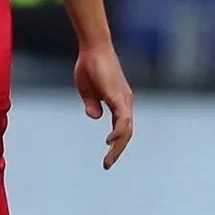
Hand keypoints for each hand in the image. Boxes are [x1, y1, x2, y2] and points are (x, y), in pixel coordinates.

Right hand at [74, 43, 134, 169]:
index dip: (115, 143)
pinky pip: (122, 120)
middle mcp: (125, 103)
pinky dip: (118, 132)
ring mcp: (124, 100)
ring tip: (108, 159)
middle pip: (127, 133)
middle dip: (117, 150)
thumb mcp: (87, 91)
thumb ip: (92, 105)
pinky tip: (110, 142)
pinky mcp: (119, 97)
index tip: (106, 156)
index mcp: (118, 102)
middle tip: (107, 165)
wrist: (93, 49)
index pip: (121, 128)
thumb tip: (95, 117)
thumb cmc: (89, 66)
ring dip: (118, 146)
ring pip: (126, 130)